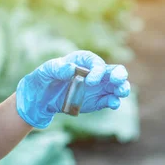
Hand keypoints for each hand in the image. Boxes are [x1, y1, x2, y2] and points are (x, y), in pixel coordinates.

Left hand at [15, 50, 130, 128]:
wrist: (43, 96)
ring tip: (120, 93)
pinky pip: (109, 100)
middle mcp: (95, 72)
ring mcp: (98, 87)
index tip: (89, 82)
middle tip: (117, 81)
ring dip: (122, 88)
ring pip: (117, 86)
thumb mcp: (47, 70)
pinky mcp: (97, 101)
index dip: (97, 71)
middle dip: (119, 75)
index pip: (97, 63)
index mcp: (84, 60)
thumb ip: (58, 68)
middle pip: (115, 71)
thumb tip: (71, 69)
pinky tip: (114, 104)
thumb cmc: (46, 77)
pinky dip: (114, 102)